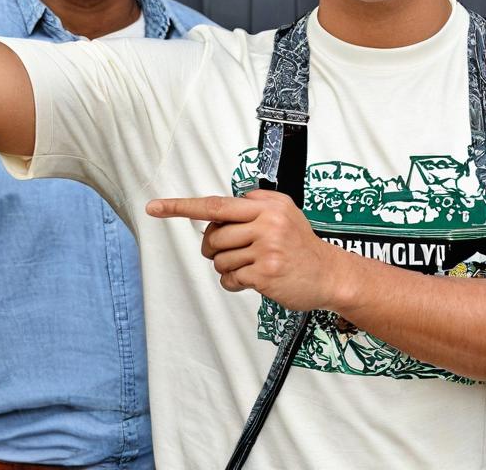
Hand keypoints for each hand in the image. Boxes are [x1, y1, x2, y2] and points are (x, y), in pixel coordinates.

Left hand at [146, 190, 345, 310]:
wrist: (329, 273)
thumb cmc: (301, 243)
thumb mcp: (283, 211)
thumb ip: (253, 204)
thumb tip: (219, 209)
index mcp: (265, 205)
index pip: (215, 204)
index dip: (181, 206)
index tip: (155, 207)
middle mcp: (266, 224)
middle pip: (213, 236)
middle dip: (215, 247)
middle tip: (235, 251)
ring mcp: (266, 250)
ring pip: (219, 260)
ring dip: (228, 266)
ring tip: (252, 265)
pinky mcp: (265, 275)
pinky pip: (230, 279)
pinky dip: (236, 282)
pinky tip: (254, 279)